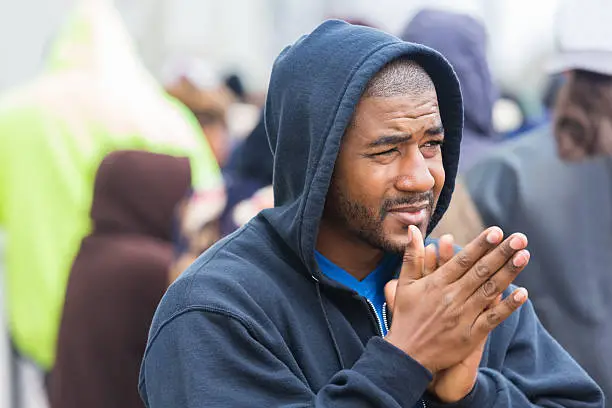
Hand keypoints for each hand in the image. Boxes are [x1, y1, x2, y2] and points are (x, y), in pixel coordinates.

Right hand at [384, 225, 529, 374]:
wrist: (407, 355)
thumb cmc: (405, 316)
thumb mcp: (404, 284)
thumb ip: (412, 256)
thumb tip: (413, 229)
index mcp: (437, 283)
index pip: (463, 259)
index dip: (481, 245)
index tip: (497, 231)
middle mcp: (452, 297)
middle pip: (481, 271)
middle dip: (502, 253)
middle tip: (520, 237)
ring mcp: (463, 316)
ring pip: (490, 290)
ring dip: (509, 273)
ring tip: (524, 256)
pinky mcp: (471, 335)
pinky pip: (493, 318)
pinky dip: (508, 306)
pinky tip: (523, 293)